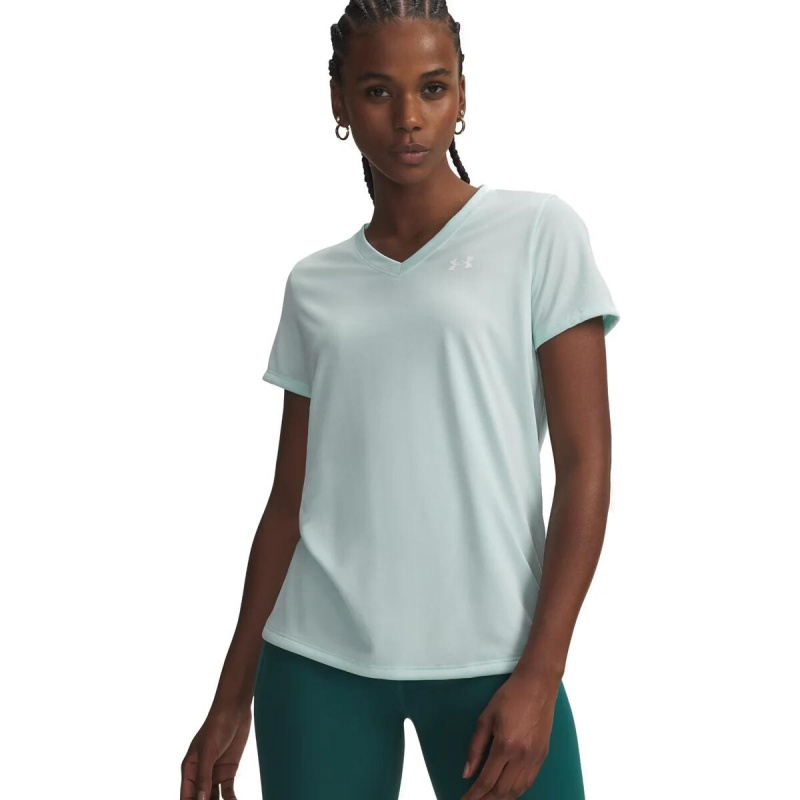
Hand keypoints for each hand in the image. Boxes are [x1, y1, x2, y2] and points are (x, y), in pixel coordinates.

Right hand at [180, 704, 251, 799]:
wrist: (235, 710)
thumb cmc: (216, 726)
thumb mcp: (208, 751)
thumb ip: (203, 776)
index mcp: (189, 769)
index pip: (186, 796)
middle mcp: (200, 774)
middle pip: (200, 799)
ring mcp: (214, 774)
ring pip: (214, 799)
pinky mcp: (228, 772)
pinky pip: (227, 792)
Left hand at [460, 670, 559, 798]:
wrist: (537, 685)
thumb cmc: (509, 696)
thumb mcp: (485, 718)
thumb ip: (475, 747)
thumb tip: (467, 773)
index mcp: (505, 745)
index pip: (486, 780)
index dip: (474, 795)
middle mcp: (522, 756)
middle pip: (502, 791)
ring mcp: (535, 758)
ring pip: (517, 790)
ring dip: (501, 799)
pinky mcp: (543, 756)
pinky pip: (529, 782)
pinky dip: (517, 792)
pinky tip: (507, 792)